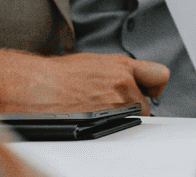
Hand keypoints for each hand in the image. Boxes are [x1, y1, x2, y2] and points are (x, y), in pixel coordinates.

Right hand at [0, 49, 169, 114]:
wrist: (36, 88)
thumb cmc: (59, 75)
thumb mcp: (95, 62)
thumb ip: (117, 71)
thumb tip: (127, 80)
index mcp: (122, 66)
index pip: (159, 76)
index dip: (153, 85)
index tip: (149, 89)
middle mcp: (123, 85)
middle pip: (146, 105)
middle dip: (134, 107)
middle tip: (115, 106)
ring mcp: (114, 107)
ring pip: (132, 120)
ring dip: (121, 119)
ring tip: (98, 114)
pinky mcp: (103, 126)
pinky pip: (117, 132)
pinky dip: (110, 130)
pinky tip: (93, 124)